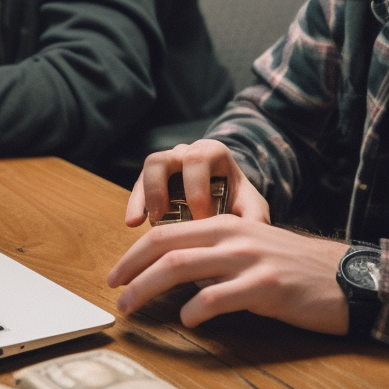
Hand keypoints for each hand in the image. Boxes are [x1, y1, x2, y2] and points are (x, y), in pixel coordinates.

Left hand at [107, 216, 350, 333]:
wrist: (343, 276)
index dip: (134, 254)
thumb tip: (173, 276)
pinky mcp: (266, 287)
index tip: (117, 275)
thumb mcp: (250, 248)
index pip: (166, 232)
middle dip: (132, 270)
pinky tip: (188, 321)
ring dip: (148, 289)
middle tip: (115, 294)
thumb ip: (214, 255)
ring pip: (182, 268)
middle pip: (166, 247)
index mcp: (225, 223)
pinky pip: (217, 297)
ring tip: (133, 308)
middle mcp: (232, 235)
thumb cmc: (292, 268)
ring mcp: (248, 259)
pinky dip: (194, 310)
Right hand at [125, 139, 270, 226]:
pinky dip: (135, 204)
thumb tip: (255, 236)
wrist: (228, 198)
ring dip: (146, 194)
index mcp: (212, 153)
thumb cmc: (238, 200)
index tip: (203, 220)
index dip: (196, 189)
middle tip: (166, 218)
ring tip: (147, 222)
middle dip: (163, 189)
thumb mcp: (250, 206)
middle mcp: (186, 152)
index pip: (198, 159)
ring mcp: (168, 163)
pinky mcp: (153, 180)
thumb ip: (254, 217)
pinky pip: (139, 185)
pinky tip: (133, 224)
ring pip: (150, 167)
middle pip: (166, 158)